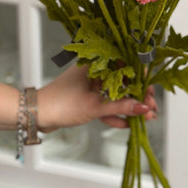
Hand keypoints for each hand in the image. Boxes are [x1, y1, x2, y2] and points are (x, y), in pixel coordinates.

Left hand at [37, 64, 157, 131]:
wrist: (36, 114)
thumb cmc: (61, 103)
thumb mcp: (95, 107)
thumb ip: (121, 107)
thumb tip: (144, 107)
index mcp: (96, 64)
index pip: (126, 67)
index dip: (141, 80)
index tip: (150, 92)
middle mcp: (95, 72)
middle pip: (123, 82)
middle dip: (138, 97)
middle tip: (150, 109)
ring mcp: (91, 86)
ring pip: (115, 95)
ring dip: (129, 107)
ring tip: (144, 118)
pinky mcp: (87, 98)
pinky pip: (106, 104)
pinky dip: (115, 113)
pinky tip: (127, 123)